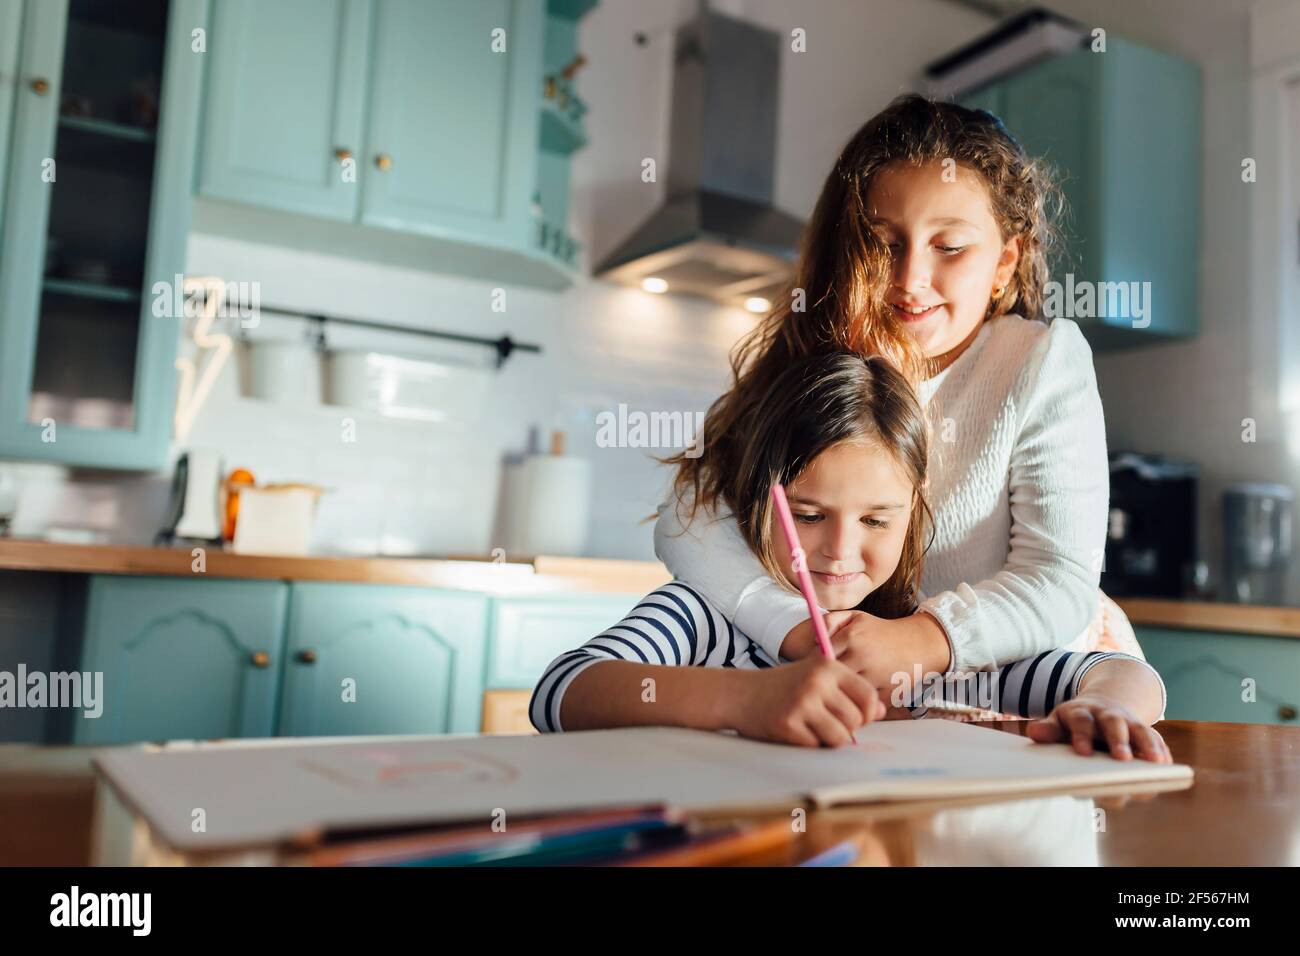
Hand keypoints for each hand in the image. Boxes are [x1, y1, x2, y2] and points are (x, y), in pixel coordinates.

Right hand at [730, 655, 886, 747]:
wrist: (740, 694)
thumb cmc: (784, 687)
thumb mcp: (816, 678)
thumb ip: (849, 691)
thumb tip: (880, 711)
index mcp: (827, 666)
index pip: (868, 697)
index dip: (867, 713)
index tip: (854, 716)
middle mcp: (816, 682)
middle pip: (856, 720)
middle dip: (846, 728)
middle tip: (825, 722)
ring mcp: (802, 703)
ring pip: (841, 737)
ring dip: (829, 739)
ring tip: (812, 727)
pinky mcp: (788, 724)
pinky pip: (816, 746)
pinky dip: (809, 744)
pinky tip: (794, 730)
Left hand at [780, 611, 950, 689]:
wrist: (919, 643)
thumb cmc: (881, 631)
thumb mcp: (856, 617)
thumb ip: (830, 622)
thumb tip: (813, 640)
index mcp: (851, 637)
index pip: (820, 658)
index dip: (815, 667)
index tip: (816, 670)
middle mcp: (862, 657)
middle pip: (831, 679)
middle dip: (826, 683)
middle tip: (824, 684)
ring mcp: (876, 677)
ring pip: (846, 694)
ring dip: (841, 696)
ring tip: (839, 692)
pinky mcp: (887, 694)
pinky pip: (863, 704)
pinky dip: (859, 704)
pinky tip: (857, 698)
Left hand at [1026, 696, 1171, 762]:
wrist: (1101, 707)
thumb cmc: (1074, 725)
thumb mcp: (1058, 723)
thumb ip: (1048, 731)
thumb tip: (1034, 732)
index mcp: (1081, 712)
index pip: (1081, 722)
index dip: (1081, 736)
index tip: (1082, 752)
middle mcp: (1108, 715)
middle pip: (1114, 725)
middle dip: (1118, 741)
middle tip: (1122, 759)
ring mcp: (1129, 723)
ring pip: (1141, 732)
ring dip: (1149, 747)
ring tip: (1157, 764)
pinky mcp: (1146, 733)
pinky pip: (1157, 741)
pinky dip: (1162, 753)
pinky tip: (1167, 768)